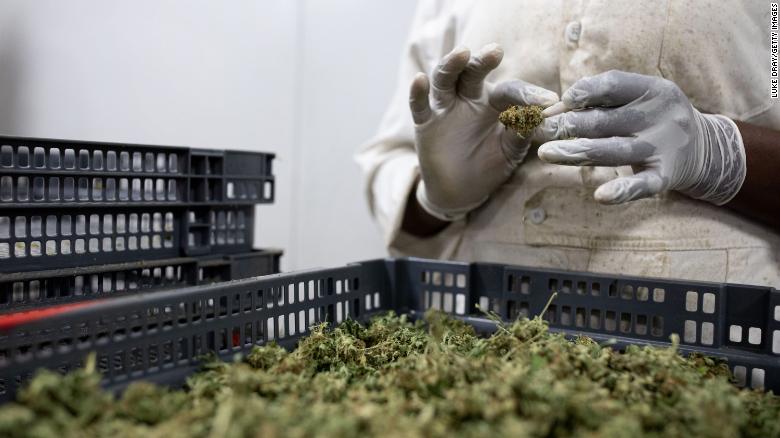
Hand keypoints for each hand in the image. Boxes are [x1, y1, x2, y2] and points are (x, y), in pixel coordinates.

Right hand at [409, 44, 558, 220]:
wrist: (461, 193)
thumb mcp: (510, 151)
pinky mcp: (425, 123)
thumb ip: (522, 132)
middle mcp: (470, 98)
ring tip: (462, 53)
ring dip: (452, 65)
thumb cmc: (490, 166)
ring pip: (445, 79)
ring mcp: (446, 108)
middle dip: (483, 61)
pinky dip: (418, 92)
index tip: (549, 103)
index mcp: (495, 102)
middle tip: (495, 51)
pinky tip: (420, 80)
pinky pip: (419, 104)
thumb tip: (542, 115)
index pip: (510, 91)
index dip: (529, 96)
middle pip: (474, 71)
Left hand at [538, 70, 745, 204]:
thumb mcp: (637, 99)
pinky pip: (641, 185)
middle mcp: (658, 117)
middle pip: (604, 121)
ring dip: (577, 152)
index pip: (613, 85)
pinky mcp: (664, 177)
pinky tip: (600, 196)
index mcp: (652, 90)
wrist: (705, 148)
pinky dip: (622, 191)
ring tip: (545, 154)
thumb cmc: (653, 118)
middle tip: (537, 130)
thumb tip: (555, 108)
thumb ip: (601, 100)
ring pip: (613, 151)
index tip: (556, 102)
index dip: (582, 92)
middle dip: (568, 125)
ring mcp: (661, 148)